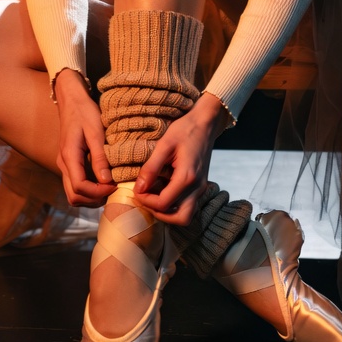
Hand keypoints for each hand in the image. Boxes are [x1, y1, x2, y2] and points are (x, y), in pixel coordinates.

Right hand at [54, 68, 114, 207]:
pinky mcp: (69, 163)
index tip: (115, 185)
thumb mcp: (96, 131)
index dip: (98, 192)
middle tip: (113, 190)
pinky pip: (75, 184)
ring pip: (73, 193)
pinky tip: (103, 180)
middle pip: (74, 196)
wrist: (71, 99)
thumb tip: (107, 181)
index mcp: (69, 156)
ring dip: (91, 196)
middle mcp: (63, 164)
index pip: (80, 187)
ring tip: (110, 186)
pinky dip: (89, 189)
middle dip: (94, 199)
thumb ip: (100, 157)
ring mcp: (64, 165)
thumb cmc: (85, 112)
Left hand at [133, 92, 230, 226]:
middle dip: (159, 214)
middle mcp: (197, 187)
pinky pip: (189, 205)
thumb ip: (151, 168)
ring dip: (169, 213)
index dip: (146, 200)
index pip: (163, 203)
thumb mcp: (164, 144)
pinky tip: (164, 191)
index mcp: (187, 177)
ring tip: (154, 197)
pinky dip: (175, 205)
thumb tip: (139, 188)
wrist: (206, 123)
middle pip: (180, 219)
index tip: (136, 190)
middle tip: (146, 199)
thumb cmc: (185, 129)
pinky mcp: (200, 185)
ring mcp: (201, 188)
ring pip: (186, 215)